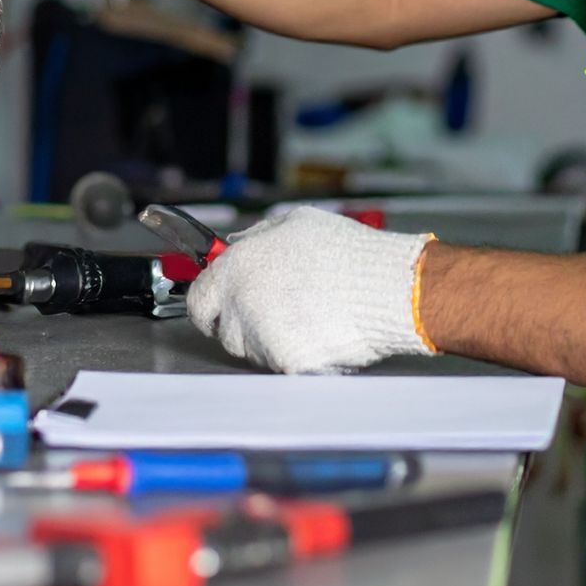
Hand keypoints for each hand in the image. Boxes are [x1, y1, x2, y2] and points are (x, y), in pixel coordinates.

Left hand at [185, 208, 435, 373]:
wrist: (386, 288)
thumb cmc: (347, 253)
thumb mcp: (296, 222)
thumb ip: (257, 237)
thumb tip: (236, 248)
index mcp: (238, 267)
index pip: (200, 300)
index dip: (211, 304)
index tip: (221, 307)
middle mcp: (243, 303)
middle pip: (225, 330)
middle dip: (243, 323)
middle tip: (277, 310)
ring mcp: (262, 337)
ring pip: (252, 350)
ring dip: (269, 339)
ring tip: (307, 316)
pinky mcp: (286, 363)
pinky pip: (279, 364)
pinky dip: (295, 354)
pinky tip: (318, 332)